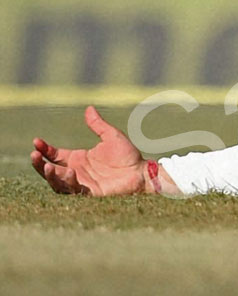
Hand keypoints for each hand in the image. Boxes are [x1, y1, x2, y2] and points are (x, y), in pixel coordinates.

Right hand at [31, 106, 150, 195]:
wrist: (141, 173)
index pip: (54, 154)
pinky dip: (68, 183)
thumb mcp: (111, 136)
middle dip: (39, 164)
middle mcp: (75, 172)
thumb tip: (89, 108)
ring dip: (50, 175)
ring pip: (57, 182)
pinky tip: (70, 172)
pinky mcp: (88, 193)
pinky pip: (73, 190)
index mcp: (78, 159)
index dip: (44, 149)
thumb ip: (98, 125)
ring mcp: (80, 184)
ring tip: (48, 166)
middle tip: (33, 155)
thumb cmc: (127, 156)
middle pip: (50, 170)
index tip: (36, 141)